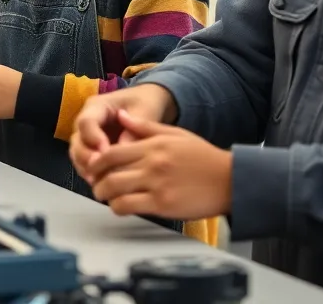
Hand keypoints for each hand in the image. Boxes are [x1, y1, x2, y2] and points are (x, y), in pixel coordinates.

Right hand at [70, 84, 175, 181]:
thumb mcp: (144, 111)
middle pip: (77, 140)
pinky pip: (86, 163)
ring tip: (100, 181)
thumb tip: (123, 152)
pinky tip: (103, 183)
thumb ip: (134, 130)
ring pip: (77, 154)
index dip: (93, 138)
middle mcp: (87, 121)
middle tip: (99, 171)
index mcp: (97, 106)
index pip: (86, 122)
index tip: (106, 152)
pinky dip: (92, 173)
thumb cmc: (145, 103)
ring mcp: (87, 136)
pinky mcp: (92, 149)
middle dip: (86, 157)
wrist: (146, 102)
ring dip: (87, 168)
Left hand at [84, 110, 231, 220]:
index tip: (93, 167)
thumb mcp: (175, 134)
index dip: (96, 161)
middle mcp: (151, 162)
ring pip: (114, 189)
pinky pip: (128, 206)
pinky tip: (121, 207)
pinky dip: (118, 208)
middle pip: (108, 170)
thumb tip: (121, 116)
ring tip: (106, 197)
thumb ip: (145, 127)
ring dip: (104, 195)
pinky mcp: (161, 203)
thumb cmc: (203, 157)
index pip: (112, 151)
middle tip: (96, 184)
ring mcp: (155, 183)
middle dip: (96, 179)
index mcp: (153, 144)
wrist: (228, 180)